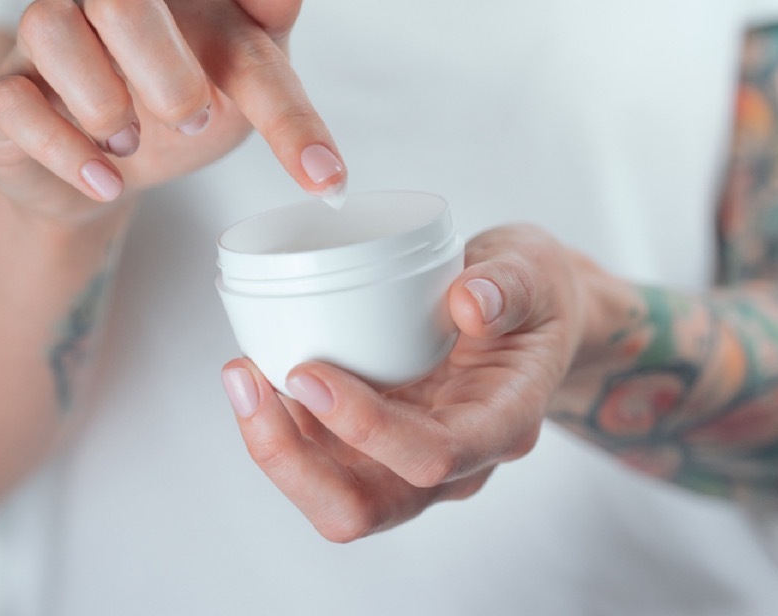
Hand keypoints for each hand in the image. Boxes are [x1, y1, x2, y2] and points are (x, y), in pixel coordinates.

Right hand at [0, 0, 344, 222]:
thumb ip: (268, 23)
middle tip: (191, 123)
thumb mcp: (237, 81)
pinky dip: (64, 149)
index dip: (287, 112)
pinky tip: (104, 179)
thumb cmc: (175, 113)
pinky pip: (12, 100)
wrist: (100, 177)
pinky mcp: (3, 91)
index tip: (326, 178)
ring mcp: (42, 38)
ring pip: (49, 28)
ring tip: (130, 144)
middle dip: (166, 74)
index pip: (238, 25)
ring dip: (102, 101)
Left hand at [220, 225, 587, 541]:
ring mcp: (411, 460)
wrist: (530, 317)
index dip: (367, 427)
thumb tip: (469, 302)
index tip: (309, 370)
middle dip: (293, 460)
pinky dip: (280, 425)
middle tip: (249, 381)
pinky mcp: (378, 447)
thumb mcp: (535, 270)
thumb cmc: (533, 298)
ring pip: (334, 497)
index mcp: (502, 424)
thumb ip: (510, 284)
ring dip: (276, 446)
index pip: (435, 455)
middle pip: (367, 506)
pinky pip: (321, 459)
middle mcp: (457, 462)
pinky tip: (257, 372)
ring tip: (242, 374)